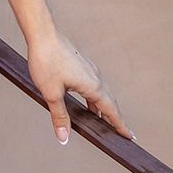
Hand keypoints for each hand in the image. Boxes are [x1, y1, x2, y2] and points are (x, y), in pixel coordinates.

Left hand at [25, 28, 134, 146]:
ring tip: (104, 123)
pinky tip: (87, 104)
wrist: (42, 35)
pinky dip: (95, 99)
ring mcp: (90, 70)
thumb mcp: (52, 94)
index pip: (111, 110)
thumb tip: (64, 137)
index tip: (129, 137)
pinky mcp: (82, 66)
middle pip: (110, 102)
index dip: (120, 125)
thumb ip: (60, 116)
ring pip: (102, 94)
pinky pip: (94, 86)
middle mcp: (96, 77)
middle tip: (122, 133)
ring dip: (104, 109)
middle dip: (115, 119)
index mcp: (93, 86)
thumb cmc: (46, 61)